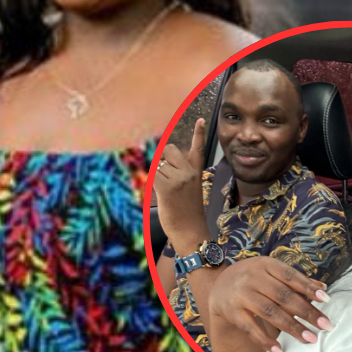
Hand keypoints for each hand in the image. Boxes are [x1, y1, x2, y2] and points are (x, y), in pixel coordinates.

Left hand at [153, 118, 209, 246]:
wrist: (191, 232)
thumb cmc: (187, 214)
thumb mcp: (188, 190)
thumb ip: (177, 174)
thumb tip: (159, 164)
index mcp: (196, 172)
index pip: (198, 148)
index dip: (199, 134)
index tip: (203, 120)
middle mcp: (189, 172)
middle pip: (168, 149)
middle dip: (162, 160)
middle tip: (165, 180)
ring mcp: (179, 178)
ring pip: (157, 164)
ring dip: (155, 175)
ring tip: (166, 193)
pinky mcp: (167, 186)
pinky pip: (150, 174)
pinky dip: (148, 182)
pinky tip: (158, 193)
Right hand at [203, 255, 329, 351]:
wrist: (218, 286)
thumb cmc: (252, 279)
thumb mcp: (270, 272)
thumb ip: (295, 280)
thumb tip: (322, 288)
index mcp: (264, 265)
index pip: (289, 275)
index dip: (308, 287)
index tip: (326, 300)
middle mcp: (251, 278)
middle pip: (283, 296)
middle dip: (306, 311)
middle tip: (325, 325)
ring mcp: (241, 295)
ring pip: (270, 312)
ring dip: (292, 326)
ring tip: (310, 338)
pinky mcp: (233, 312)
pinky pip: (251, 328)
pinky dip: (265, 340)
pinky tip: (279, 349)